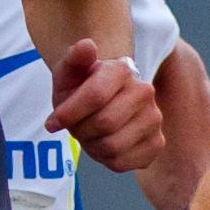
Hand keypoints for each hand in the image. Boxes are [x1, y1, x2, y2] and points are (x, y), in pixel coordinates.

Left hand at [45, 35, 166, 180]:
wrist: (106, 101)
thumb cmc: (82, 88)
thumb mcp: (68, 73)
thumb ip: (73, 59)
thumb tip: (87, 46)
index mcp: (122, 69)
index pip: (94, 96)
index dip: (67, 114)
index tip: (52, 122)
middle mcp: (145, 92)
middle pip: (103, 123)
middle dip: (80, 130)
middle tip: (77, 125)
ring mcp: (154, 118)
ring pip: (112, 146)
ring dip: (92, 146)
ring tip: (91, 134)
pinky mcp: (156, 143)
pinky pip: (122, 163)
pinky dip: (105, 160)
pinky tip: (104, 145)